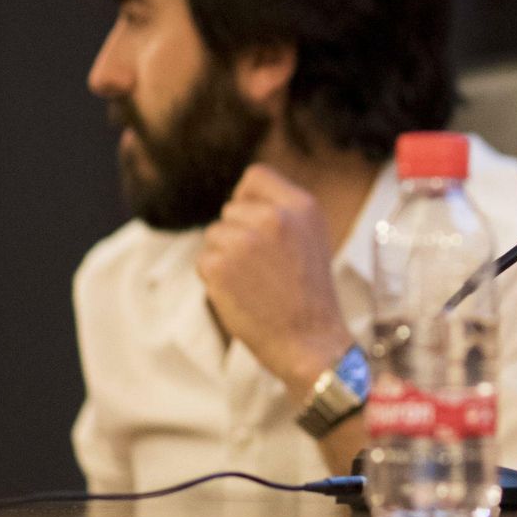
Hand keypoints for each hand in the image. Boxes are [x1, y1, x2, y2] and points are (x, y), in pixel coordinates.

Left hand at [198, 164, 351, 398]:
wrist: (310, 340)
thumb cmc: (309, 293)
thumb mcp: (312, 237)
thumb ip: (283, 212)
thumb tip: (241, 198)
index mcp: (302, 206)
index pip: (256, 176)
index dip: (248, 198)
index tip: (254, 222)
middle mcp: (275, 217)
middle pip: (231, 208)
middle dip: (238, 233)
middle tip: (262, 266)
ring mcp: (245, 240)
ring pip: (214, 234)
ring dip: (225, 256)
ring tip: (254, 281)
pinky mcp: (220, 265)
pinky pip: (204, 260)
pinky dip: (215, 278)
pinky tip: (242, 293)